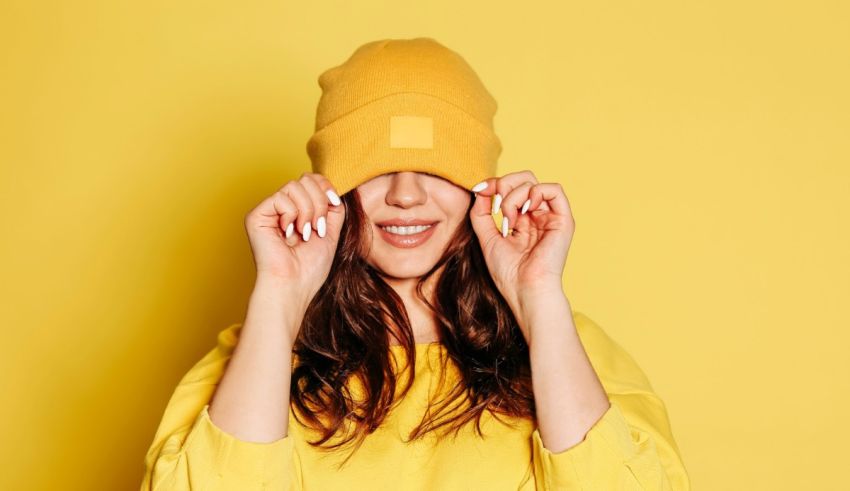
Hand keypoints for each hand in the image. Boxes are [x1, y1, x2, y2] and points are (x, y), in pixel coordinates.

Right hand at [244, 172, 344, 303]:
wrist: (294, 285)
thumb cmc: (310, 267)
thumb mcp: (331, 230)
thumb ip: (333, 207)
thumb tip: (331, 187)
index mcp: (297, 209)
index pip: (312, 180)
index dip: (326, 188)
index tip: (333, 205)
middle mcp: (282, 207)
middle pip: (305, 179)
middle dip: (319, 202)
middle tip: (316, 227)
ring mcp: (269, 210)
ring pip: (294, 185)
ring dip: (308, 211)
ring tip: (304, 232)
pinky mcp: (256, 215)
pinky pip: (281, 197)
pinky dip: (292, 215)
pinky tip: (288, 234)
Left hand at [468, 171, 574, 335]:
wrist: (525, 290)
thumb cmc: (508, 272)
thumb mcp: (486, 237)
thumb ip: (481, 212)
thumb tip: (480, 189)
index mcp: (522, 221)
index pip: (511, 188)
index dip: (494, 184)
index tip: (479, 190)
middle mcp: (537, 217)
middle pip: (523, 179)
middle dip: (504, 185)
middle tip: (496, 207)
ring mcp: (550, 217)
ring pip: (533, 183)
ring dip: (513, 196)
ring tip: (508, 219)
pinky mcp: (563, 220)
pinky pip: (554, 189)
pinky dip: (535, 192)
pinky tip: (525, 210)